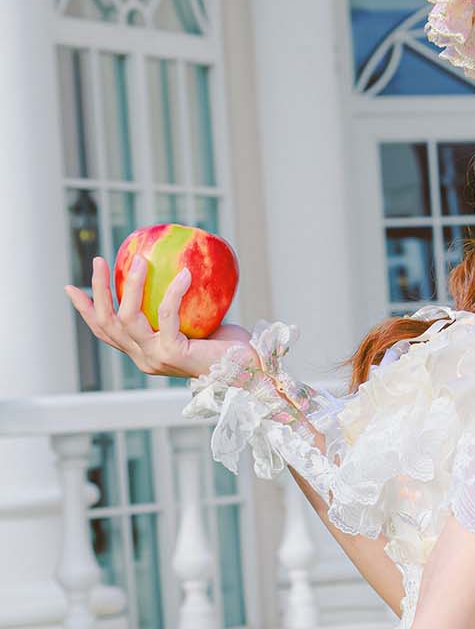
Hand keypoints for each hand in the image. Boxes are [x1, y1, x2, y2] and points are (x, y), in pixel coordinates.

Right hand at [65, 254, 252, 380]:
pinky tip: (185, 273)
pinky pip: (165, 313)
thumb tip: (173, 267)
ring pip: (127, 316)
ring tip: (137, 258)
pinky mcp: (173, 353)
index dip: (86, 311)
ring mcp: (156, 358)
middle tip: (99, 260)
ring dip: (130, 284)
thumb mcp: (195, 322)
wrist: (251, 370)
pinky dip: (172, 290)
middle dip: (97, 290)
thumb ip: (178, 306)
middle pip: (107, 323)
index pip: (106, 333)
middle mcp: (144, 359)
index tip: (70, 288)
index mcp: (144, 354)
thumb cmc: (228, 346)